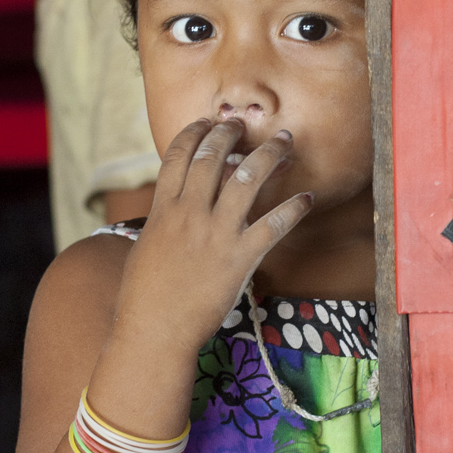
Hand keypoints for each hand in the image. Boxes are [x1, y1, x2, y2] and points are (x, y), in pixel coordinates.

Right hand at [116, 118, 311, 356]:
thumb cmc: (145, 295)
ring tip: (285, 141)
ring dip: (271, 154)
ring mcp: (217, 233)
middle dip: (233, 133)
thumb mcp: (146, 247)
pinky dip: (294, 208)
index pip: (178, 154)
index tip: (209, 122)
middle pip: (214, 156)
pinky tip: (307, 199)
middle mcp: (190, 213)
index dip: (196, 132)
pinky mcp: (240, 257)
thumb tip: (169, 207)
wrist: (155, 330)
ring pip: (248, 178)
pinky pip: (274, 224)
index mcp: (163, 209)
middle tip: (247, 125)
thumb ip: (161, 221)